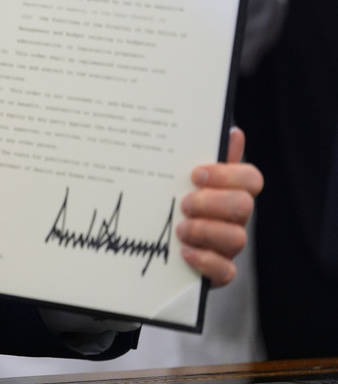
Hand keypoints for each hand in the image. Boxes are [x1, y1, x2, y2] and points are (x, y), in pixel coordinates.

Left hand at [176, 127, 262, 286]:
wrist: (152, 244)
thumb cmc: (173, 203)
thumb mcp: (184, 179)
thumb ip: (207, 157)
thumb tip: (233, 132)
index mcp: (230, 192)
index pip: (251, 179)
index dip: (228, 175)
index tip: (196, 174)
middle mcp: (234, 219)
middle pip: (244, 206)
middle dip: (211, 203)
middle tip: (184, 203)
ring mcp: (228, 246)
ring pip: (236, 238)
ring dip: (205, 231)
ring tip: (180, 228)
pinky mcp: (217, 272)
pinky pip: (225, 271)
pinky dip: (204, 260)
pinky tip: (184, 251)